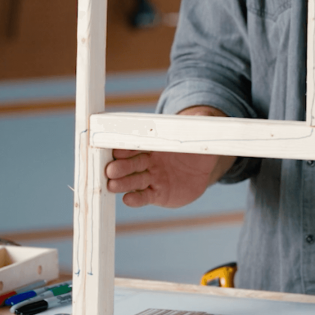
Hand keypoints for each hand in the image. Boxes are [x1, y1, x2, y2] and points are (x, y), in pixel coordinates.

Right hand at [105, 106, 236, 207]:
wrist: (200, 169)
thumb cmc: (195, 146)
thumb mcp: (199, 134)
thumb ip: (199, 123)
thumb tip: (204, 114)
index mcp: (153, 145)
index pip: (136, 145)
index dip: (126, 147)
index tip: (116, 148)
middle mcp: (148, 162)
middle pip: (130, 164)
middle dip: (120, 166)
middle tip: (110, 169)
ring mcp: (152, 178)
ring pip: (134, 181)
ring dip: (122, 183)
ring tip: (112, 185)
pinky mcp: (158, 194)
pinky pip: (145, 197)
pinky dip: (136, 199)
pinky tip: (127, 200)